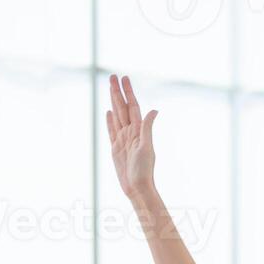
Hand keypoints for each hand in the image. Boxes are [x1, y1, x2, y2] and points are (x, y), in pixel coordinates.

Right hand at [105, 73, 157, 200]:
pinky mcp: (115, 147)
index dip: (128, 92)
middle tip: (112, 76)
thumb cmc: (144, 170)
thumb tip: (154, 110)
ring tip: (110, 88)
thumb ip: (147, 128)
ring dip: (113, 101)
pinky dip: (109, 120)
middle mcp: (130, 132)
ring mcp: (122, 139)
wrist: (137, 187)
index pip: (132, 106)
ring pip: (116, 115)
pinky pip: (111, 130)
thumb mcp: (146, 147)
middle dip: (118, 91)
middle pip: (122, 107)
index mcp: (138, 130)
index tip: (124, 78)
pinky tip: (109, 111)